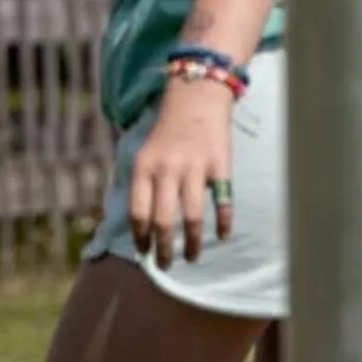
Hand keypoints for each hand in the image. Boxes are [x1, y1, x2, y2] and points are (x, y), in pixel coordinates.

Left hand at [129, 75, 234, 266]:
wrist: (196, 96)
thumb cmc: (167, 132)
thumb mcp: (143, 154)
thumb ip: (141, 185)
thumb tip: (139, 226)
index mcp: (143, 167)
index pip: (138, 213)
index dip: (141, 238)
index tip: (144, 254)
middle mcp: (166, 169)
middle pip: (163, 221)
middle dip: (163, 249)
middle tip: (166, 266)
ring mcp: (194, 167)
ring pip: (191, 217)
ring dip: (190, 243)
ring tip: (191, 257)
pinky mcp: (220, 165)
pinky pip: (222, 202)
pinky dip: (223, 223)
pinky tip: (221, 237)